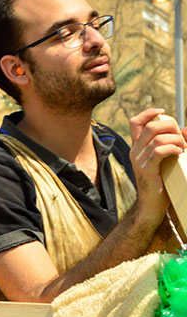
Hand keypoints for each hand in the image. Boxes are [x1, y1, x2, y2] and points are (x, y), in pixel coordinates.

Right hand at [129, 108, 186, 224]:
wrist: (152, 204)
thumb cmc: (161, 181)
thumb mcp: (165, 158)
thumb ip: (172, 142)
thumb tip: (186, 130)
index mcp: (137, 147)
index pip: (136, 122)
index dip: (148, 113)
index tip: (163, 113)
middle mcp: (135, 151)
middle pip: (150, 127)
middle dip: (170, 126)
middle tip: (181, 137)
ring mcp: (138, 160)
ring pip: (157, 138)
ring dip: (176, 140)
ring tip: (183, 148)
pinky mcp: (146, 169)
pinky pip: (158, 151)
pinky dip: (172, 148)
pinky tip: (180, 152)